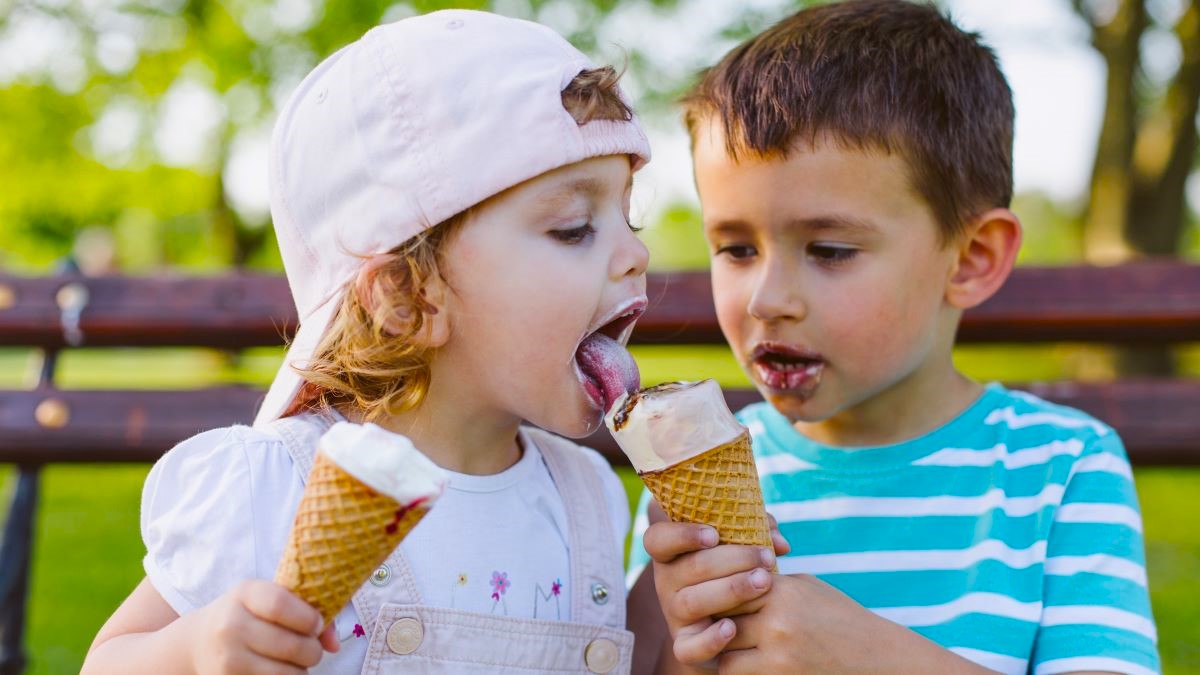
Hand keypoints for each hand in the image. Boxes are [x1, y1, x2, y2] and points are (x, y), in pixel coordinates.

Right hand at [187, 580, 339, 673]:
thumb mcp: (269, 600)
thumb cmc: (247, 615)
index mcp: (245, 594)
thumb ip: (307, 612)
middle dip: (313, 651)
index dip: (308, 617)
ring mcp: (227, 657)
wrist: (199, 641)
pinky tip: (279, 670)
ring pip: (285, 673)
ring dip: (301, 670)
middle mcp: (230, 625)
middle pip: (290, 644)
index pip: (281, 604)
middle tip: (312, 649)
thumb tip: (334, 644)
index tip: (317, 624)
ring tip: (296, 662)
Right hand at [643, 503, 789, 664]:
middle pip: (690, 568)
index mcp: (673, 553)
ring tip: (764, 582)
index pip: (658, 539)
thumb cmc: (736, 572)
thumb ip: (757, 532)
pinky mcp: (685, 645)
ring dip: (731, 590)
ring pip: (692, 602)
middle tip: (766, 558)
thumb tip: (780, 544)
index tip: (713, 535)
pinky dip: (710, 639)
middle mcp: (668, 582)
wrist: (734, 623)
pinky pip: (689, 647)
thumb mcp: (740, 545)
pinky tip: (733, 628)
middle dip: (733, 560)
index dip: (682, 535)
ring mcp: (674, 614)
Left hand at [683, 574, 990, 673]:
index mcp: (782, 588)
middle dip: (709, 618)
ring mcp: (779, 651)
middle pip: (720, 614)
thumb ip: (766, 582)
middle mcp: (778, 618)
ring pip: (722, 649)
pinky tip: (735, 660)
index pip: (727, 580)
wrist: (875, 657)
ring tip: (716, 643)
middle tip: (699, 619)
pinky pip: (737, 673)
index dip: (713, 586)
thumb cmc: (836, 617)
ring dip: (718, 649)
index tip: (703, 589)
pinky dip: (734, 668)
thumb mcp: (804, 587)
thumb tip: (724, 574)